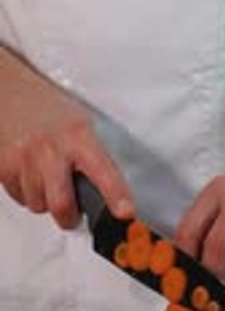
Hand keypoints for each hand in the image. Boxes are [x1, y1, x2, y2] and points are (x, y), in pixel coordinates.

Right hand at [0, 48, 134, 228]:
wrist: (10, 93)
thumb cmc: (49, 109)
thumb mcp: (80, 124)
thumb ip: (93, 156)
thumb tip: (111, 191)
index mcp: (78, 136)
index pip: (103, 170)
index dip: (116, 194)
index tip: (126, 212)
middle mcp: (51, 149)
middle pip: (61, 204)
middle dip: (69, 217)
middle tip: (73, 213)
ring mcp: (24, 159)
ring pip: (38, 205)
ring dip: (45, 201)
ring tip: (48, 180)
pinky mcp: (4, 167)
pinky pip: (19, 198)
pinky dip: (27, 194)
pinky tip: (31, 174)